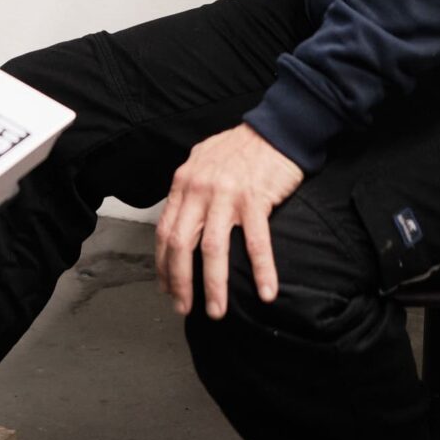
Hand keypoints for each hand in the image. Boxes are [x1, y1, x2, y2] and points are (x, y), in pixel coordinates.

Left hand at [156, 124, 304, 319]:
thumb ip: (189, 189)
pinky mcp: (255, 199)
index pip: (164, 231)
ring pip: (214, 249)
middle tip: (185, 308)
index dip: (163, 264)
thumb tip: (179, 218)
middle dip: (180, 282)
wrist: (276, 129)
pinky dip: (262, 271)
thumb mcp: (203, 162)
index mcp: (184, 183)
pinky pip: (257, 243)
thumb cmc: (240, 148)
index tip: (166, 288)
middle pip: (182, 244)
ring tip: (217, 310)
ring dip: (214, 286)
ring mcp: (227, 195)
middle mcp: (199, 190)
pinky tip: (266, 293)